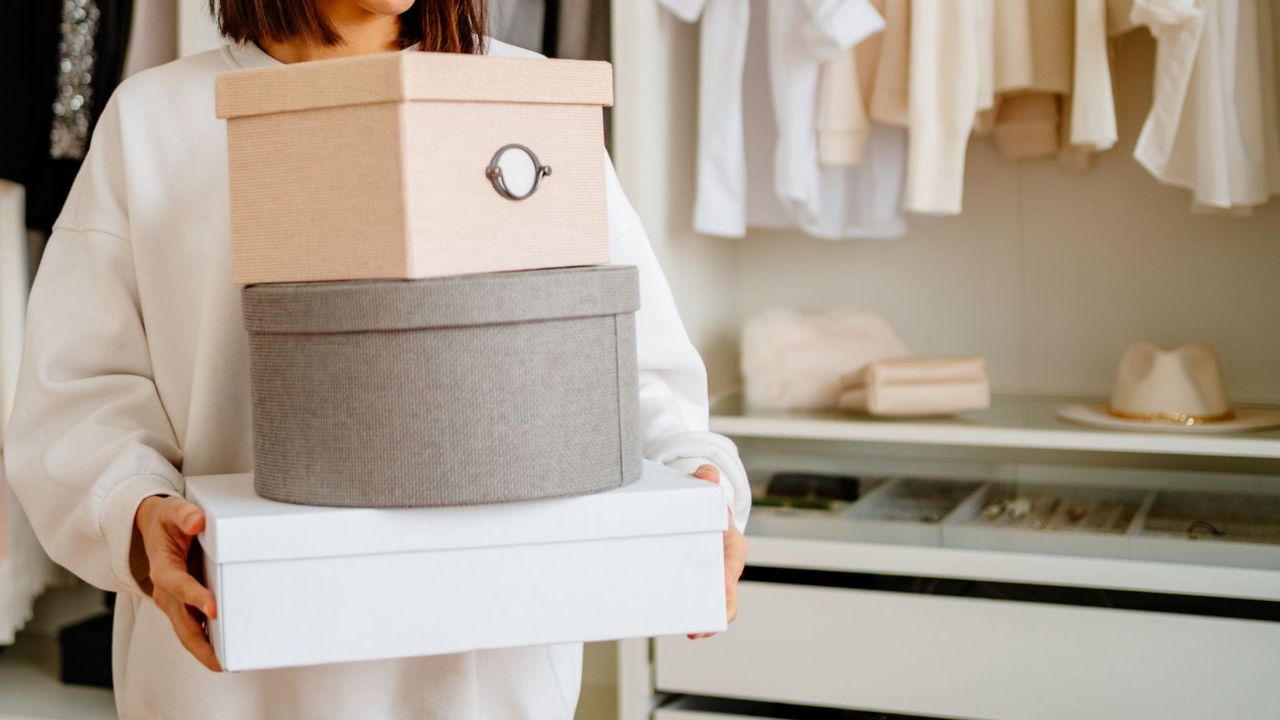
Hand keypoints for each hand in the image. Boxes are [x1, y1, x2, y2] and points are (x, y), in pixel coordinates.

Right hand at [134, 495, 220, 670]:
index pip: (179, 586)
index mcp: (164, 568)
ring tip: (227, 665)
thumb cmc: (165, 520)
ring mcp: (172, 601)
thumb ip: (184, 514)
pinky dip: (206, 642)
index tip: (213, 609)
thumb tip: (197, 522)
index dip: (195, 597)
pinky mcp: (181, 605)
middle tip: (223, 660)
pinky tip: (224, 652)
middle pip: (182, 623)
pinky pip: (192, 628)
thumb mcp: (172, 510)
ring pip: (186, 632)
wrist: (150, 527)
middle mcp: (165, 591)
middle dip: (201, 644)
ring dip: (204, 650)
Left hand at [688, 464, 747, 639]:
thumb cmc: (709, 508)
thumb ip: (706, 482)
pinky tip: (668, 618)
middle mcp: (724, 568)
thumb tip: (706, 473)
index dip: (728, 588)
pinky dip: (685, 611)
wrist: (706, 516)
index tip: (720, 599)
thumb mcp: (709, 494)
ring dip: (699, 619)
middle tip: (698, 628)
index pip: (733, 571)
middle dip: (714, 614)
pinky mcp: (695, 584)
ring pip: (709, 604)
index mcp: (732, 549)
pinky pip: (692, 600)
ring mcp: (710, 579)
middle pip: (724, 597)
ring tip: (686, 630)